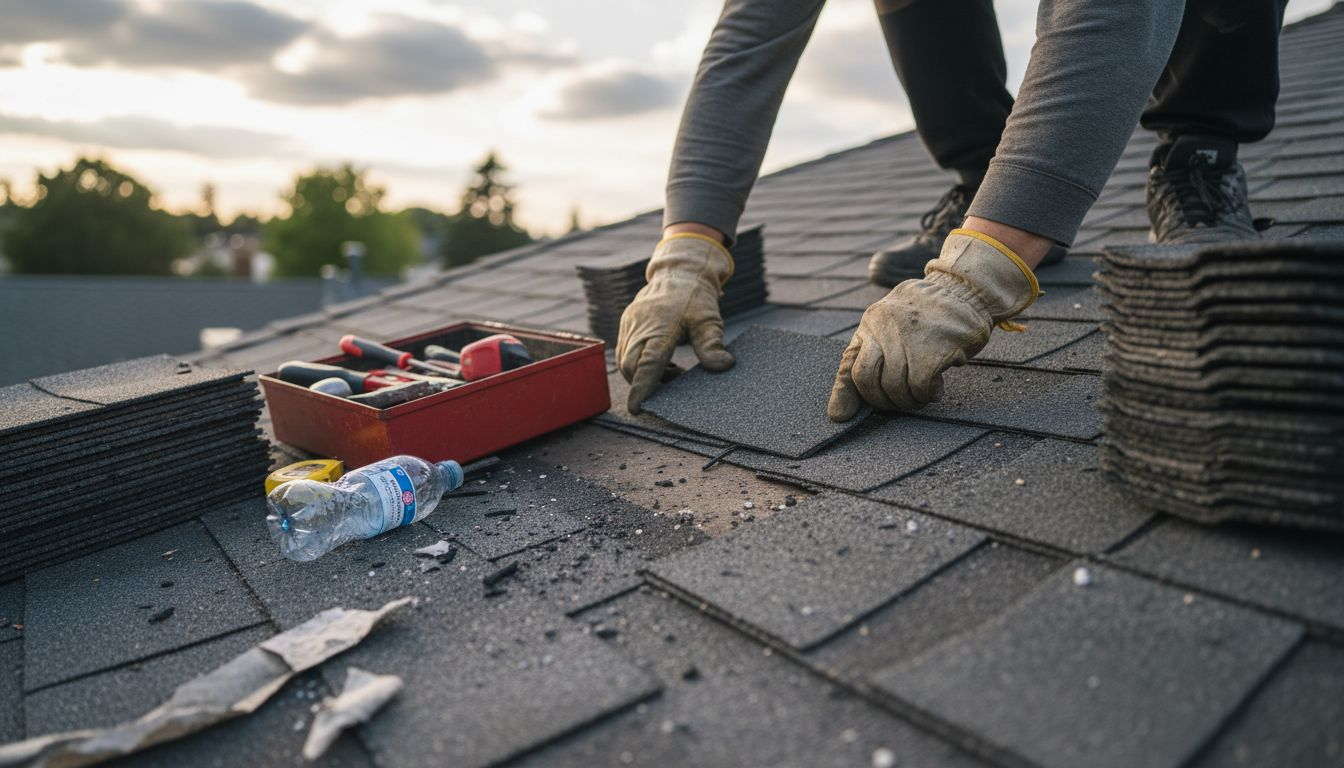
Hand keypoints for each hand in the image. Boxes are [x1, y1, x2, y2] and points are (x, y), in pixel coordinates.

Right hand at [617, 234, 734, 412]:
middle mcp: (639, 326)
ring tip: (672, 370)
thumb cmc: (696, 298)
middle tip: (674, 382)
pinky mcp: (626, 324)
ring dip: (643, 373)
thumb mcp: (709, 320)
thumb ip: (712, 344)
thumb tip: (724, 366)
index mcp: (659, 327)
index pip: (647, 363)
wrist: (679, 272)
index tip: (637, 408)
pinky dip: (638, 363)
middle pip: (630, 367)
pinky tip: (661, 361)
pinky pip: (625, 351)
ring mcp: (629, 324)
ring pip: (625, 361)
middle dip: (645, 383)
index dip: (642, 388)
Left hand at [828, 230, 1038, 419]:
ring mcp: (907, 336)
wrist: (967, 291)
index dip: (845, 393)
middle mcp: (883, 327)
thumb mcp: (895, 328)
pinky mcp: (932, 348)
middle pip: (865, 379)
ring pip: (893, 387)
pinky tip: (936, 388)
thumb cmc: (929, 318)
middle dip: (880, 400)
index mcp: (871, 322)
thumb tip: (840, 412)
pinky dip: (926, 395)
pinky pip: (918, 388)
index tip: (841, 416)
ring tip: (921, 394)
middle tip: (899, 402)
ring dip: (908, 400)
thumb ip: (872, 358)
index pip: (849, 362)